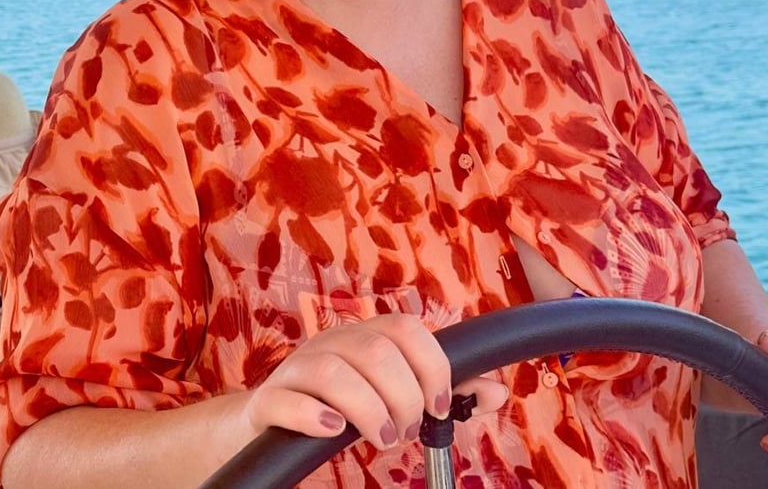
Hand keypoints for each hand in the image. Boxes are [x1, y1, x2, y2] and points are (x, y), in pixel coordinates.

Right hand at [243, 313, 508, 450]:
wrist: (269, 422)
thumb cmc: (341, 407)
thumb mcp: (391, 396)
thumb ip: (442, 392)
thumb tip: (499, 391)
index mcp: (361, 336)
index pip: (403, 327)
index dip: (430, 364)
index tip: (439, 406)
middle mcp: (329, 343)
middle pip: (374, 351)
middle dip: (402, 397)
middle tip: (406, 431)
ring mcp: (296, 370)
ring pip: (333, 372)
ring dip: (368, 409)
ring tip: (382, 439)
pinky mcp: (268, 403)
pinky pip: (286, 399)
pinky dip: (313, 416)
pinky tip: (333, 431)